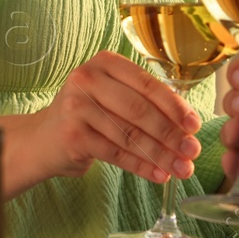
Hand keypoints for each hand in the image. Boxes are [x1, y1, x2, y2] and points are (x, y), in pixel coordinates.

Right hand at [0, 51, 201, 196]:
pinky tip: (160, 175)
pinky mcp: (72, 135)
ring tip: (182, 169)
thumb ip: (144, 102)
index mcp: (104, 62)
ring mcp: (76, 106)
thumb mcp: (112, 96)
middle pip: (140, 110)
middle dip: (171, 134)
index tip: (195, 125)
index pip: (147, 84)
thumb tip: (189, 126)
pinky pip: (116, 154)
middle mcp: (87, 78)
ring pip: (130, 135)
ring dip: (160, 155)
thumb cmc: (88, 116)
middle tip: (193, 151)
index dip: (174, 106)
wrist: (43, 140)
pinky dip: (141, 166)